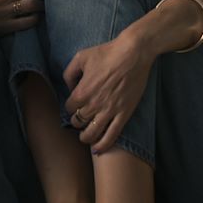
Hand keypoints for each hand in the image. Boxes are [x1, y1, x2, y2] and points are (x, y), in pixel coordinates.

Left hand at [63, 33, 156, 154]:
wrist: (133, 53)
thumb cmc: (107, 53)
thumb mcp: (80, 57)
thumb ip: (69, 73)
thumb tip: (70, 87)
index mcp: (81, 92)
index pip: (69, 108)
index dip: (70, 107)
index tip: (75, 105)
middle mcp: (93, 104)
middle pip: (78, 122)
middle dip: (77, 122)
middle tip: (80, 119)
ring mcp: (109, 111)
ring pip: (92, 133)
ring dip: (86, 137)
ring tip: (85, 137)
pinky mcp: (124, 113)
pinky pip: (112, 135)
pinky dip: (103, 145)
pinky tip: (98, 149)